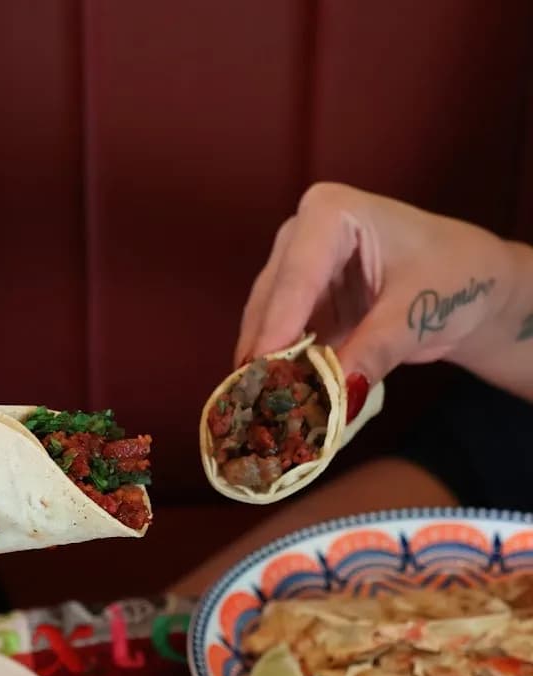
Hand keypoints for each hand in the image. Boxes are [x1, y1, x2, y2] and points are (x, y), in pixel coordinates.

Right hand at [235, 183, 529, 415]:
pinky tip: (276, 405)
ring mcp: (295, 274)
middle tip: (256, 403)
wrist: (470, 287)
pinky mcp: (299, 310)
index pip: (298, 273)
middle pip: (272, 300)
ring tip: (262, 412)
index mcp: (330, 213)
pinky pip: (280, 345)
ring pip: (266, 326)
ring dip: (266, 369)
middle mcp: (300, 237)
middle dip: (264, 352)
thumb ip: (374, 352)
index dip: (279, 323)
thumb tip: (336, 397)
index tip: (262, 366)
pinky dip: (280, 374)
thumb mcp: (417, 314)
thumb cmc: (452, 280)